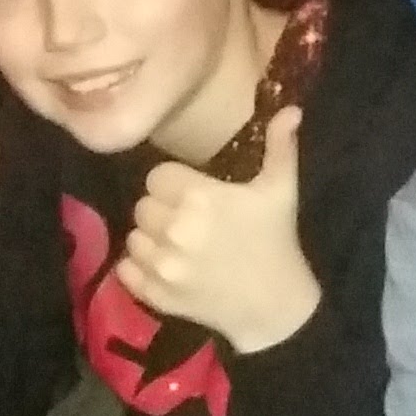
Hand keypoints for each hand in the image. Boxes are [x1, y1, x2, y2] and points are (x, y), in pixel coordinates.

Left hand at [118, 106, 323, 353]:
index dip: (173, 182)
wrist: (274, 306)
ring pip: (133, 236)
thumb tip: (291, 108)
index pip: (158, 176)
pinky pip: (125, 270)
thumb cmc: (276, 241)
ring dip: (150, 237)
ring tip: (175, 242)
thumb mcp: (281, 189)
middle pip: (143, 205)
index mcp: (201, 198)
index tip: (191, 191)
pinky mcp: (155, 295)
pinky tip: (163, 265)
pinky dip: (138, 267)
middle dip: (162, 209)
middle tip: (185, 218)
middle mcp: (175, 230)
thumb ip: (280, 145)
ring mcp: (162, 266)